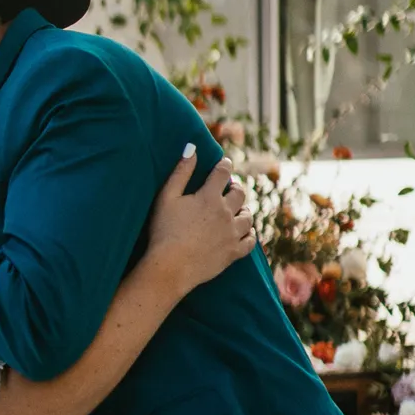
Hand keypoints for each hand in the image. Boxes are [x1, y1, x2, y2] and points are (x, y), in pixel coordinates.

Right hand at [146, 147, 255, 293]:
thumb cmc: (163, 231)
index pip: (223, 172)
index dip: (225, 165)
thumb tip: (192, 147)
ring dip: (243, 210)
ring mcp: (232, 234)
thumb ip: (181, 172)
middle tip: (229, 188)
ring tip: (237, 211)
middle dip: (235, 188)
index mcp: (209, 196)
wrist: (170, 267)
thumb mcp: (166, 197)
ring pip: (247, 217)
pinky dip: (249, 234)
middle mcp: (226, 213)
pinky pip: (250, 241)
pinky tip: (245, 232)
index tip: (225, 163)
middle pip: (240, 193)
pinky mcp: (234, 253)